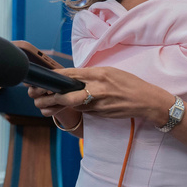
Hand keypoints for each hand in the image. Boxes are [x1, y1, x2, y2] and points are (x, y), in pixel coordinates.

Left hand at [26, 66, 173, 124]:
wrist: (146, 101)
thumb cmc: (129, 84)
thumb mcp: (110, 72)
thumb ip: (92, 74)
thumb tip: (73, 77)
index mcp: (99, 74)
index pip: (71, 75)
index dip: (54, 78)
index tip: (43, 78)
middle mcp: (97, 88)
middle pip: (67, 95)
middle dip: (51, 97)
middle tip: (40, 96)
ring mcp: (99, 103)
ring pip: (73, 105)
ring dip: (60, 105)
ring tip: (46, 104)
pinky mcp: (101, 114)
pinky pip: (84, 110)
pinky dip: (76, 108)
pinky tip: (69, 107)